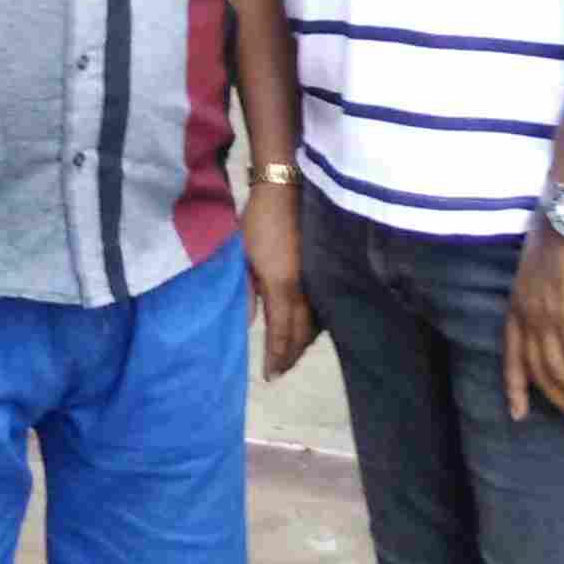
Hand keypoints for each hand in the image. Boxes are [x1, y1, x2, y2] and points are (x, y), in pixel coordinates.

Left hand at [241, 185, 315, 379]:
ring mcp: (317, 278)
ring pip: (315, 322)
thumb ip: (245, 291)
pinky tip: (308, 328)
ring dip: (304, 342)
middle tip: (280, 371)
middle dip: (291, 355)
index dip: (277, 356)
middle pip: (302, 333)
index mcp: (281, 286)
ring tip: (292, 354)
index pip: (281, 332)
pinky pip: (322, 307)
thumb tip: (247, 322)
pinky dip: (314, 324)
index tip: (269, 375)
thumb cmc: (257, 221)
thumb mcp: (241, 257)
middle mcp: (304, 287)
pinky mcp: (322, 268)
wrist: (285, 188)